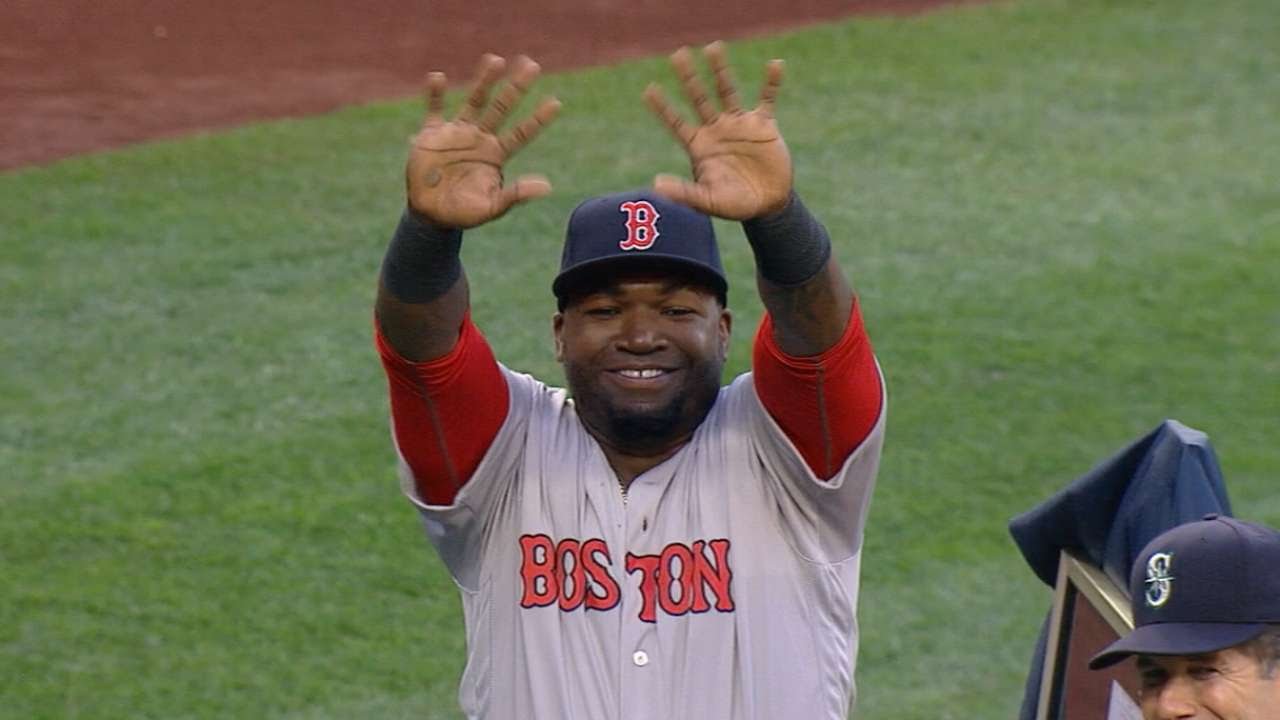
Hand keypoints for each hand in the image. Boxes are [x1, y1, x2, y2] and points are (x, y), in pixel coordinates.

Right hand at [405, 54, 560, 228]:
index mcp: (497, 154)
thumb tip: (547, 186)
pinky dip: (435, 95)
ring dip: (484, 81)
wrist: (430, 214)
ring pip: (473, 101)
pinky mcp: (432, 134)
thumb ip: (516, 195)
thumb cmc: (464, 213)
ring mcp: (457, 133)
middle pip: (502, 107)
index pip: (522, 133)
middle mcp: (480, 138)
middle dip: (516, 88)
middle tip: (532, 64)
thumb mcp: (492, 207)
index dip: (538, 119)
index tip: (556, 103)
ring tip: (496, 60)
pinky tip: (438, 77)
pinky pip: (434, 109)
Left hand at [644, 41, 791, 220]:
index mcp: (700, 146)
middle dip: (689, 78)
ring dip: (720, 71)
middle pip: (699, 98)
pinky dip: (771, 83)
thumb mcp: (708, 201)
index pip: (677, 123)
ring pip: (727, 91)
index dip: (663, 108)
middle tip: (677, 54)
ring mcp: (740, 124)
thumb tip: (656, 185)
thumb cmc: (734, 204)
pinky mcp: (763, 125)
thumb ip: (684, 193)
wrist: (768, 204)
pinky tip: (775, 64)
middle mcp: (716, 130)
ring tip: (713, 47)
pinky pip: (767, 99)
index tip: (648, 90)